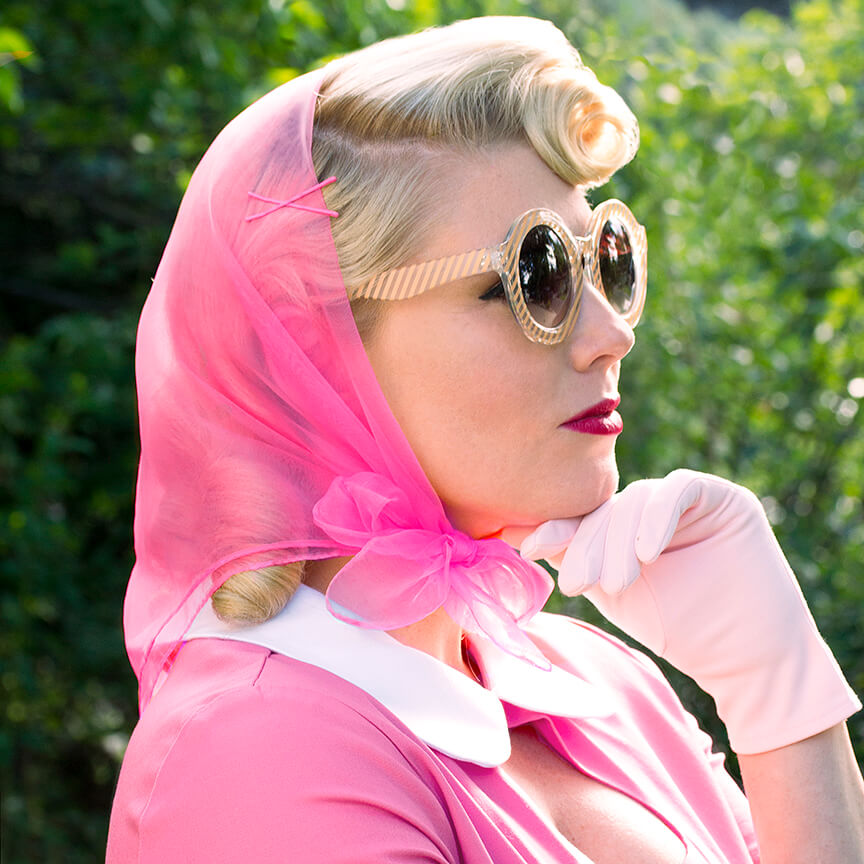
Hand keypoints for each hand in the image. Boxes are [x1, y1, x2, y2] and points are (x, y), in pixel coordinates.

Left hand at [511, 470, 860, 753]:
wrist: (743, 661)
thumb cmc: (678, 629)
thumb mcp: (613, 591)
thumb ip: (574, 557)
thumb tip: (516, 533)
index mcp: (627, 525)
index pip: (587, 516)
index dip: (558, 528)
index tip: (531, 548)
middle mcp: (655, 506)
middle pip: (608, 509)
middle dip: (589, 544)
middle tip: (577, 582)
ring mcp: (689, 498)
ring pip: (637, 500)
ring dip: (618, 541)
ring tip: (614, 583)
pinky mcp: (723, 497)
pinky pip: (680, 490)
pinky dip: (657, 518)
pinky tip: (648, 554)